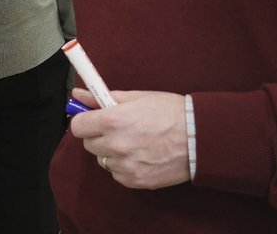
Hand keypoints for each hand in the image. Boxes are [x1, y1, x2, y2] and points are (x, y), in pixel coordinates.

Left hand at [69, 87, 189, 188]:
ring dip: (112, 152)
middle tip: (117, 129)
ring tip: (134, 142)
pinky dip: (124, 166)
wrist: (199, 137)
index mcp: (113, 120)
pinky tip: (141, 155)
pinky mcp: (136, 181)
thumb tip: (78, 95)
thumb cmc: (171, 112)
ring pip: (103, 160)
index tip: (92, 119)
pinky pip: (117, 174)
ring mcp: (125, 165)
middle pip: (89, 144)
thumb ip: (102, 97)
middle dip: (99, 136)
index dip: (85, 121)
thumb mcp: (136, 97)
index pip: (78, 126)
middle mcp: (116, 145)